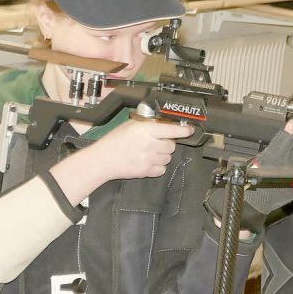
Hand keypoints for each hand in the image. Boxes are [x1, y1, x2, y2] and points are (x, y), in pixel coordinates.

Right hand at [51, 119, 192, 205]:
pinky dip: (158, 166)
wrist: (102, 160)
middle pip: (172, 145)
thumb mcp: (130, 125)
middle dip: (166, 144)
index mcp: (146, 130)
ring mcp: (149, 159)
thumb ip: (148, 123)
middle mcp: (150, 144)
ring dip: (162, 155)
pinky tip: (147, 161)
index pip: (173, 130)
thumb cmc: (114, 140)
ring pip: (168, 158)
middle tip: (155, 143)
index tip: (190, 130)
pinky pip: (162, 169)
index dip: (184, 131)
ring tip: (149, 152)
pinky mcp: (147, 171)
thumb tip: (165, 122)